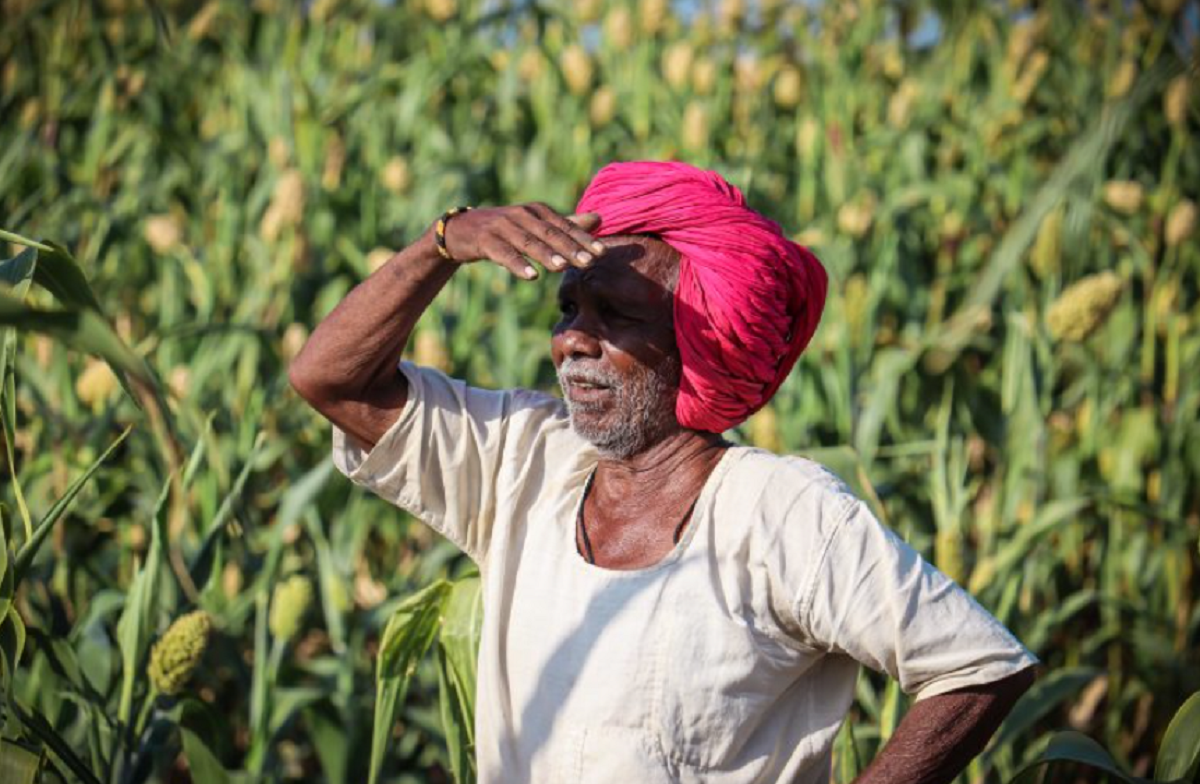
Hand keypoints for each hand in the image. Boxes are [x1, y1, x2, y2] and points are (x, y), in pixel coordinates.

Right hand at [440, 203, 604, 278]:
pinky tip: (531, 276)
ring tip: (562, 267)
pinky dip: (518, 264)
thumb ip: (566, 224)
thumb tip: (599, 219)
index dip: (583, 239)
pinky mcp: (485, 240)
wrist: (463, 230)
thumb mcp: (537, 225)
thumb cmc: (507, 229)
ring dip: (546, 254)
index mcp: (537, 211)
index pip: (565, 226)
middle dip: (570, 248)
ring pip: (528, 242)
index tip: (601, 253)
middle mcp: (521, 215)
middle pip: (549, 233)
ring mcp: (502, 226)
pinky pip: (503, 253)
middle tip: (589, 262)